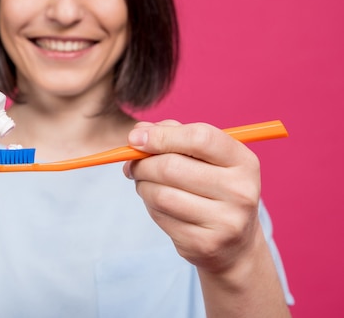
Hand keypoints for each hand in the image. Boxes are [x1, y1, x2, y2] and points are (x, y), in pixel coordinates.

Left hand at [122, 120, 262, 274]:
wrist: (234, 243)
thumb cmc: (212, 187)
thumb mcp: (205, 157)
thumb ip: (173, 135)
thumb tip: (138, 134)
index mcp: (243, 162)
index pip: (200, 138)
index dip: (162, 135)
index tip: (135, 139)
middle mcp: (240, 191)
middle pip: (172, 167)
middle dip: (142, 163)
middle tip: (133, 165)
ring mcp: (225, 221)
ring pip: (161, 194)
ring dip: (142, 185)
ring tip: (144, 183)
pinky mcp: (204, 244)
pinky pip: (160, 216)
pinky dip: (149, 206)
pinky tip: (157, 203)